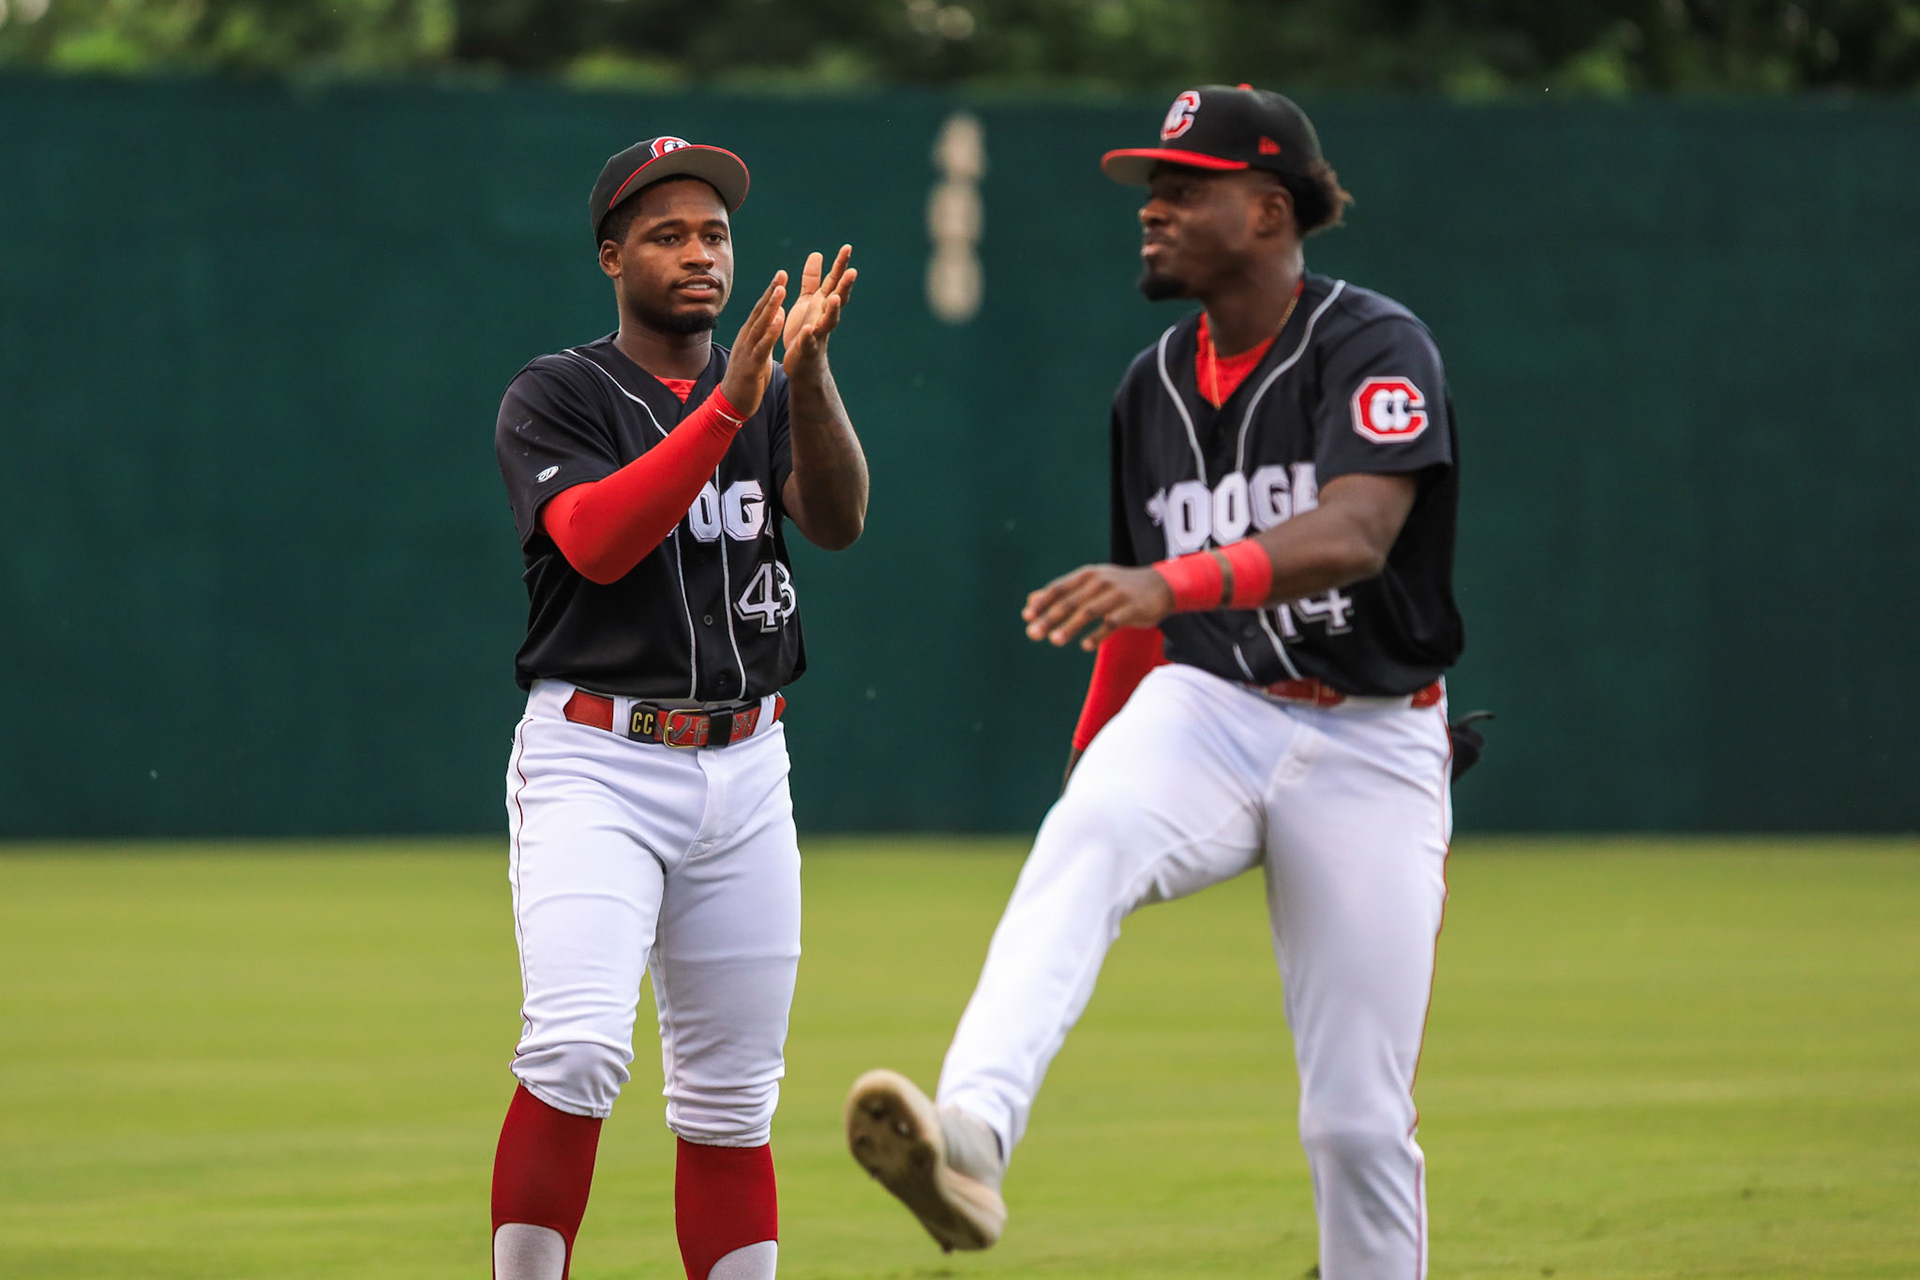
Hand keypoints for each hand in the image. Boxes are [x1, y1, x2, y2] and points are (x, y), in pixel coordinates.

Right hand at [718, 271, 787, 418]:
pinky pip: (762, 345)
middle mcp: (746, 338)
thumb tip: (776, 316)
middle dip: (771, 292)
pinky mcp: (751, 364)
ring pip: (760, 324)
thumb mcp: (757, 353)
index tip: (781, 276)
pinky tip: (779, 319)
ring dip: (771, 306)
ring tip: (782, 289)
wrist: (732, 403)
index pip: (761, 310)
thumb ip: (765, 335)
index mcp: (749, 336)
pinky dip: (771, 331)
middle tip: (782, 274)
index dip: (771, 292)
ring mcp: (747, 350)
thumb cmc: (747, 378)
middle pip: (760, 311)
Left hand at [781, 245, 856, 377]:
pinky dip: (808, 337)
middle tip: (852, 272)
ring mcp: (818, 333)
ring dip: (832, 310)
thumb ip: (812, 279)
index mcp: (823, 303)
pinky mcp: (807, 349)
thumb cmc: (806, 329)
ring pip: (828, 321)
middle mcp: (825, 316)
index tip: (847, 248)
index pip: (834, 282)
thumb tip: (817, 254)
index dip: (841, 265)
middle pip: (838, 299)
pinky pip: (808, 343)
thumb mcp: (808, 301)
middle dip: (844, 286)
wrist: (803, 363)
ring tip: (834, 298)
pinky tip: (808, 331)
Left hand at [1022, 565, 1173, 650]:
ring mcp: (1116, 595)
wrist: (1161, 586)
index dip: (1043, 602)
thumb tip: (1031, 601)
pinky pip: (1112, 623)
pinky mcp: (1132, 609)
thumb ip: (1063, 592)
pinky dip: (1098, 634)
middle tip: (1033, 634)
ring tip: (1055, 641)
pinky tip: (1085, 646)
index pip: (1059, 588)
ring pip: (1089, 611)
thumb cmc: (1118, 588)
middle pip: (1071, 601)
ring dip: (1071, 626)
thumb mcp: (1091, 583)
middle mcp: (1100, 582)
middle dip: (1050, 618)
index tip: (1027, 617)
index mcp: (1087, 575)